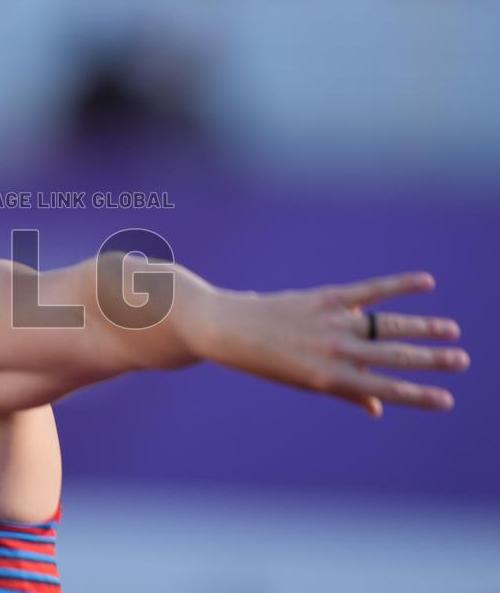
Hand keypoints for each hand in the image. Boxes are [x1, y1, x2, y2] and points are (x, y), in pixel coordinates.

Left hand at [202, 271, 468, 417]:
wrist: (227, 330)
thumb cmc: (266, 360)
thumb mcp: (303, 381)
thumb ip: (344, 390)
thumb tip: (378, 407)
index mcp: (330, 379)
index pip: (385, 389)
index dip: (418, 396)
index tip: (448, 400)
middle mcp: (335, 352)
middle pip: (394, 357)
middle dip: (431, 361)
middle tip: (462, 361)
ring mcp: (332, 323)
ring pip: (387, 327)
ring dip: (423, 328)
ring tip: (452, 332)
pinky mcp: (325, 298)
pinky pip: (369, 291)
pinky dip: (399, 285)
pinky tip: (426, 282)